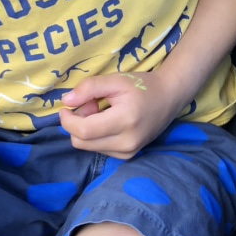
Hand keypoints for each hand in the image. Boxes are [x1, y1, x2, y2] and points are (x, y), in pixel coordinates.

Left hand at [59, 71, 186, 158]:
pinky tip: (108, 122)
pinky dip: (96, 136)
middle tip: (91, 105)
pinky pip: (99, 149)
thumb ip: (89, 88)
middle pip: (82, 142)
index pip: (83, 130)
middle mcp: (127, 142)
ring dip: (86, 130)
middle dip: (77, 123)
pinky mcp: (128, 156)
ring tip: (102, 112)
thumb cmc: (143, 85)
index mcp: (125, 121)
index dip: (68, 119)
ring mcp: (128, 152)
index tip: (67, 106)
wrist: (169, 97)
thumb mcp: (116, 80)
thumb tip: (66, 101)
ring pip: (88, 147)